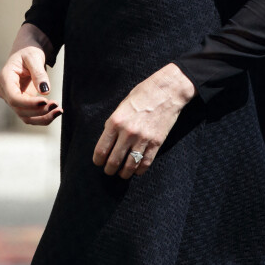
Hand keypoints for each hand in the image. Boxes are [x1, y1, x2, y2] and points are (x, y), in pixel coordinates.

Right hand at [0, 24, 61, 125]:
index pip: (14, 98)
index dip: (29, 103)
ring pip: (25, 116)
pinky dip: (43, 117)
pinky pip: (31, 115)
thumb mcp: (34, 57)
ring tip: (58, 111)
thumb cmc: (29, 51)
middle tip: (56, 106)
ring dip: (42, 118)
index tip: (45, 101)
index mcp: (5, 79)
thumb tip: (45, 91)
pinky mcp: (22, 103)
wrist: (27, 52)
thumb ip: (38, 73)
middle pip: (19, 109)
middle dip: (38, 111)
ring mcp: (13, 99)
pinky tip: (55, 112)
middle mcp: (6, 92)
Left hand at [92, 63, 195, 178]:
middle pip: (114, 161)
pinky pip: (145, 163)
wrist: (167, 91)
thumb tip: (108, 140)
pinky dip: (139, 170)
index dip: (98, 160)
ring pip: (129, 165)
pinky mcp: (156, 142)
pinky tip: (136, 171)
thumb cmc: (143, 94)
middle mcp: (127, 132)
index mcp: (115, 122)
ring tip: (122, 173)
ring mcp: (142, 138)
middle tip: (109, 170)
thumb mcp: (122, 106)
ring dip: (123, 173)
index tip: (99, 162)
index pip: (101, 150)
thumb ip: (114, 123)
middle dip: (109, 169)